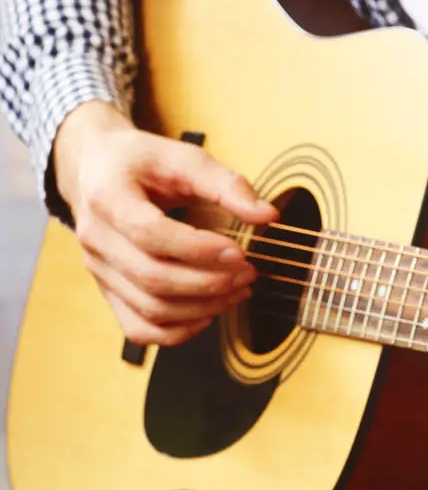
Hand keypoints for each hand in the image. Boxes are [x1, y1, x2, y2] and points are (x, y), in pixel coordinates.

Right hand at [52, 101, 278, 345]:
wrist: (96, 171)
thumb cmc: (141, 163)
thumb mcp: (183, 158)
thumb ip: (226, 185)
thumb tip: (268, 215)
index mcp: (108, 198)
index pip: (151, 235)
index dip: (200, 250)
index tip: (240, 252)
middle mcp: (96, 239)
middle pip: (153, 278)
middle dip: (210, 282)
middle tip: (248, 272)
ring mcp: (99, 270)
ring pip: (150, 309)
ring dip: (203, 307)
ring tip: (238, 290)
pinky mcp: (109, 291)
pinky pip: (140, 330)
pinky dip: (179, 332)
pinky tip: (209, 313)